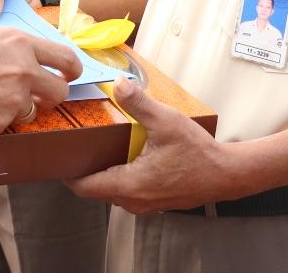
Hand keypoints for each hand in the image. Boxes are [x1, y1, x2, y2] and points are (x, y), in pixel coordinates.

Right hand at [0, 28, 80, 140]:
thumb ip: (9, 49)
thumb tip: (25, 58)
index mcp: (20, 43)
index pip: (65, 57)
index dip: (73, 69)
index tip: (70, 75)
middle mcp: (24, 69)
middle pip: (60, 90)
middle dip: (53, 96)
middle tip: (41, 97)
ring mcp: (14, 98)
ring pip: (33, 110)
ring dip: (19, 109)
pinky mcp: (1, 121)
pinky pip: (8, 123)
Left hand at [66, 80, 232, 213]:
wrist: (227, 175)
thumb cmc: (198, 153)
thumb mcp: (166, 121)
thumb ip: (139, 103)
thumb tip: (117, 84)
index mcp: (130, 185)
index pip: (85, 188)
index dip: (69, 173)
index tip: (59, 157)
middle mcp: (134, 201)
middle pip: (96, 190)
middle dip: (84, 170)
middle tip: (77, 146)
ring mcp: (145, 204)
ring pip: (112, 192)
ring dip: (104, 173)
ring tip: (99, 148)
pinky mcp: (156, 201)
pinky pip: (128, 192)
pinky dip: (120, 177)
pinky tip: (127, 155)